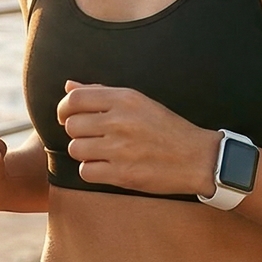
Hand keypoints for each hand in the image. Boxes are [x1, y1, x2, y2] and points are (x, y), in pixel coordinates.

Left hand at [57, 81, 220, 196]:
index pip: (75, 99)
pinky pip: (86, 171)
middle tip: (94, 137)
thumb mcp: (139, 102)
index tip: (68, 117)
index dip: (64, 108)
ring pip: (76, 149)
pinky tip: (108, 167)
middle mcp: (120, 121)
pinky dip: (93, 171)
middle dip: (79, 132)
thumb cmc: (167, 128)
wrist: (197, 158)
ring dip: (85, 152)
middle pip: (72, 126)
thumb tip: (68, 86)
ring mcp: (120, 149)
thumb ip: (101, 93)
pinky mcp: (122, 174)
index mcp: (125, 99)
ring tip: (103, 152)